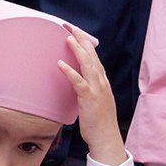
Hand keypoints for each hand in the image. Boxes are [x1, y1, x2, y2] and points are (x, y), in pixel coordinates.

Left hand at [58, 26, 127, 165]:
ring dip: (78, 50)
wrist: (106, 137)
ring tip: (68, 38)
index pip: (94, 58)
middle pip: (92, 56)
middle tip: (71, 27)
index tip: (77, 33)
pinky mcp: (89, 98)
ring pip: (87, 64)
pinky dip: (70, 71)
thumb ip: (89, 90)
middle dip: (82, 40)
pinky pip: (78, 82)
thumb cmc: (99, 123)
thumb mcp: (95, 102)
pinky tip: (60, 63)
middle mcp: (101, 82)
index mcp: (102, 82)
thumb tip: (78, 84)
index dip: (86, 44)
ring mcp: (97, 89)